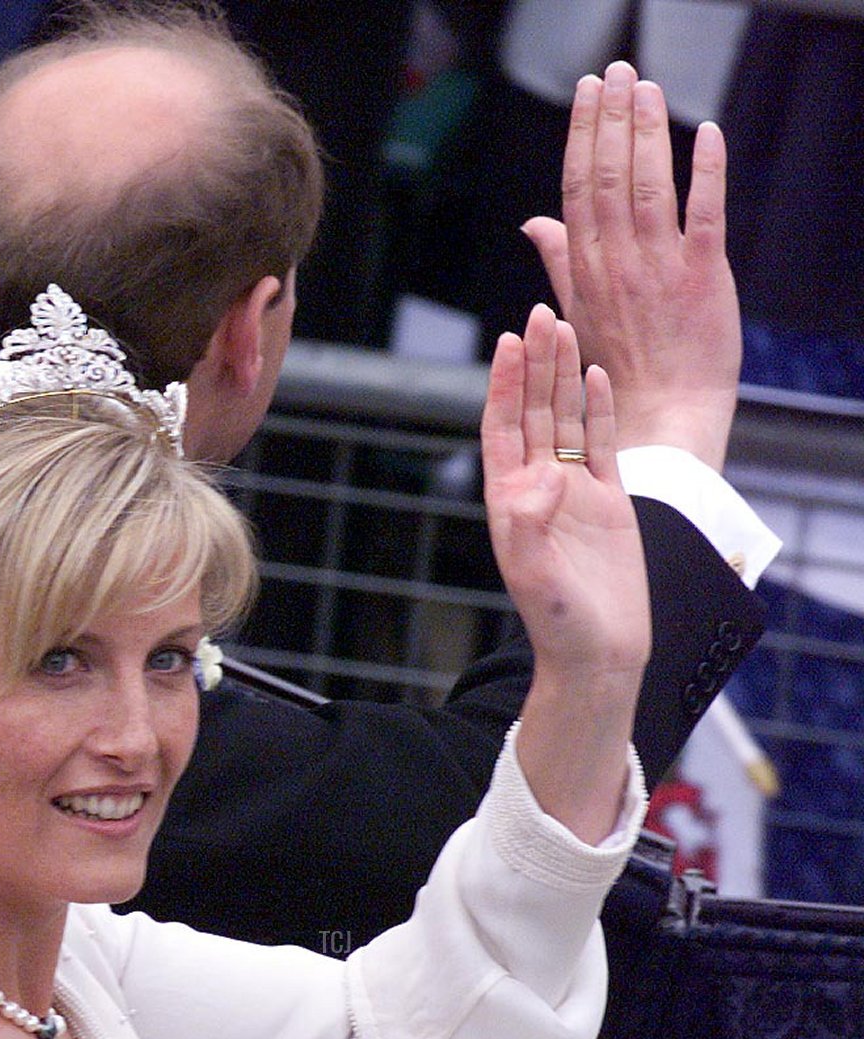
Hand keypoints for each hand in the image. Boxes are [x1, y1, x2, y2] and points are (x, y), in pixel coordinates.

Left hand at [481, 302, 647, 842]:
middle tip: (540, 312)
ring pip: (567, 420)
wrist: (599, 653)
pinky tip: (597, 375)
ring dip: (564, 376)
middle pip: (533, 413)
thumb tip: (541, 477)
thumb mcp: (535, 576)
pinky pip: (602, 444)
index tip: (507, 342)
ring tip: (565, 327)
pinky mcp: (610, 502)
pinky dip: (599, 410)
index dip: (503, 386)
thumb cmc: (559, 623)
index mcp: (509, 501)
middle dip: (534, 365)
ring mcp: (575, 492)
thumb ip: (530, 527)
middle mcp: (537, 489)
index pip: (501, 430)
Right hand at [522, 61, 740, 470]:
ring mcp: (659, 269)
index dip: (583, 134)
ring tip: (647, 87)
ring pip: (649, 186)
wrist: (661, 418)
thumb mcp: (575, 313)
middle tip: (619, 70)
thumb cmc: (617, 371)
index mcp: (585, 269)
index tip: (588, 92)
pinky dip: (706, 171)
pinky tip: (706, 133)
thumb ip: (560, 260)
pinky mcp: (703, 277)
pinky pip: (705, 214)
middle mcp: (618, 263)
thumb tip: (533, 222)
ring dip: (649, 131)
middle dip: (613, 117)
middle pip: (610, 175)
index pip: (578, 187)